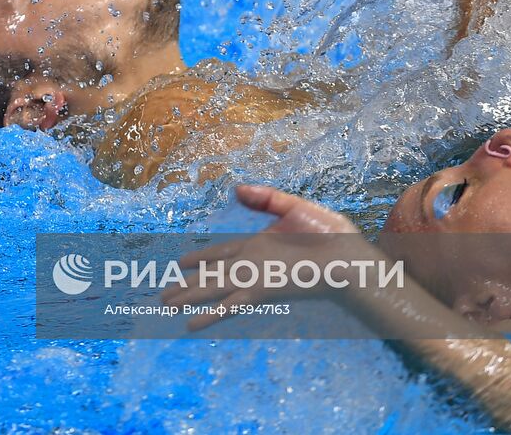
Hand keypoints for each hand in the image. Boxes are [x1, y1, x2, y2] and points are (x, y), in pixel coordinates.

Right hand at [161, 184, 364, 330]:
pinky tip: (193, 323)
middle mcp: (252, 262)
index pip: (221, 252)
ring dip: (190, 298)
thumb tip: (237, 188)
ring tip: (167, 306)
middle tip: (162, 296)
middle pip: (211, 275)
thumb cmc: (328, 231)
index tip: (180, 262)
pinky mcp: (263, 289)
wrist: (348, 255)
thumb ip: (265, 198)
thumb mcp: (294, 206)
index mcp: (258, 244)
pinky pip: (230, 303)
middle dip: (186, 286)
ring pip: (214, 289)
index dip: (201, 257)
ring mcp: (256, 277)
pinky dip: (211, 314)